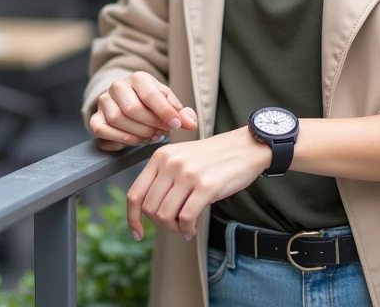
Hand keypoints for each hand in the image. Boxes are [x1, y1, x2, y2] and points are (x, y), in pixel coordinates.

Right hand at [89, 71, 198, 151]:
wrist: (127, 101)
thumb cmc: (151, 103)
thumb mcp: (168, 102)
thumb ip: (181, 112)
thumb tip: (190, 123)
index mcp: (138, 77)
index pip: (151, 95)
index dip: (165, 113)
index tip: (177, 125)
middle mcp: (118, 86)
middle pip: (133, 109)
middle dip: (151, 125)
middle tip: (162, 133)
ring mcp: (104, 101)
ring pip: (118, 120)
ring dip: (137, 133)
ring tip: (150, 136)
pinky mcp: (95, 117)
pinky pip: (103, 130)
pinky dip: (120, 139)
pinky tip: (134, 140)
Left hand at [126, 127, 270, 240]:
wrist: (246, 147)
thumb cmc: (214, 157)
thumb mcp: (181, 160)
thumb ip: (163, 179)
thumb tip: (150, 213)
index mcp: (160, 156)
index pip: (135, 193)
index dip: (133, 218)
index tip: (138, 233)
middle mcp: (170, 163)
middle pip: (150, 208)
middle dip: (161, 225)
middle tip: (175, 227)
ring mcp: (188, 173)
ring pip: (166, 215)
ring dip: (174, 229)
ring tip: (185, 228)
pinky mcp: (206, 185)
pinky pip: (186, 218)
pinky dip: (187, 230)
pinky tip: (192, 229)